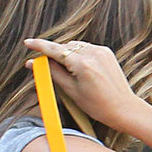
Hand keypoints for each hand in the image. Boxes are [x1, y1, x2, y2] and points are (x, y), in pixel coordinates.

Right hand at [23, 38, 146, 135]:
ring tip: (70, 72)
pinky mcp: (107, 52)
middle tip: (48, 67)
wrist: (124, 108)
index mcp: (83, 65)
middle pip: (64, 47)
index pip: (55, 50)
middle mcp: (93, 54)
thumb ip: (51, 73)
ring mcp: (102, 51)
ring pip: (74, 46)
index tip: (27, 43)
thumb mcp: (70, 90)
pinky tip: (81, 69)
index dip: (39, 46)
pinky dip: (79, 54)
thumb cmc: (98, 105)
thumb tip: (32, 62)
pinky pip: (86, 48)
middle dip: (54, 54)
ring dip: (67, 54)